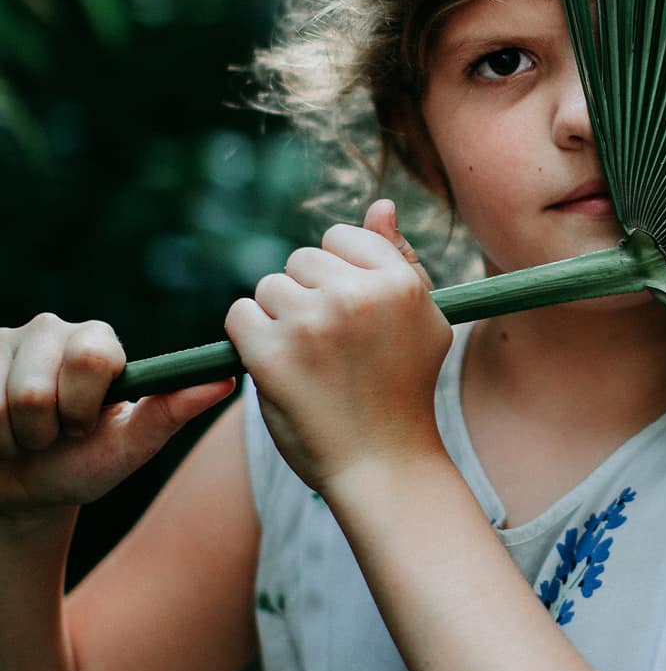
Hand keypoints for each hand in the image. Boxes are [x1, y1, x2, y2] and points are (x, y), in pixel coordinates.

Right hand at [0, 313, 234, 526]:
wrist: (18, 491)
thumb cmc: (79, 465)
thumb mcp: (128, 447)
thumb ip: (171, 412)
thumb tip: (226, 380)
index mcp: (98, 344)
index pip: (92, 359)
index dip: (82, 405)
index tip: (82, 427)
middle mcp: (50, 331)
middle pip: (36, 387)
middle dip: (44, 426)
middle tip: (53, 433)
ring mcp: (4, 342)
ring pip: (0, 402)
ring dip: (10, 437)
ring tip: (23, 435)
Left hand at [224, 200, 452, 493]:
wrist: (383, 465)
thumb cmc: (402, 391)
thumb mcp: (421, 321)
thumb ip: (399, 260)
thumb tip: (380, 204)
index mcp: (399, 283)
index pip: (341, 238)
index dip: (338, 277)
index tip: (350, 318)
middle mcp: (357, 296)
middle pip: (301, 260)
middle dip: (307, 297)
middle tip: (331, 349)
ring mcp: (312, 325)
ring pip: (268, 287)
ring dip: (277, 320)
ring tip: (309, 363)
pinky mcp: (271, 354)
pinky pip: (239, 316)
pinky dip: (249, 340)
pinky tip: (279, 369)